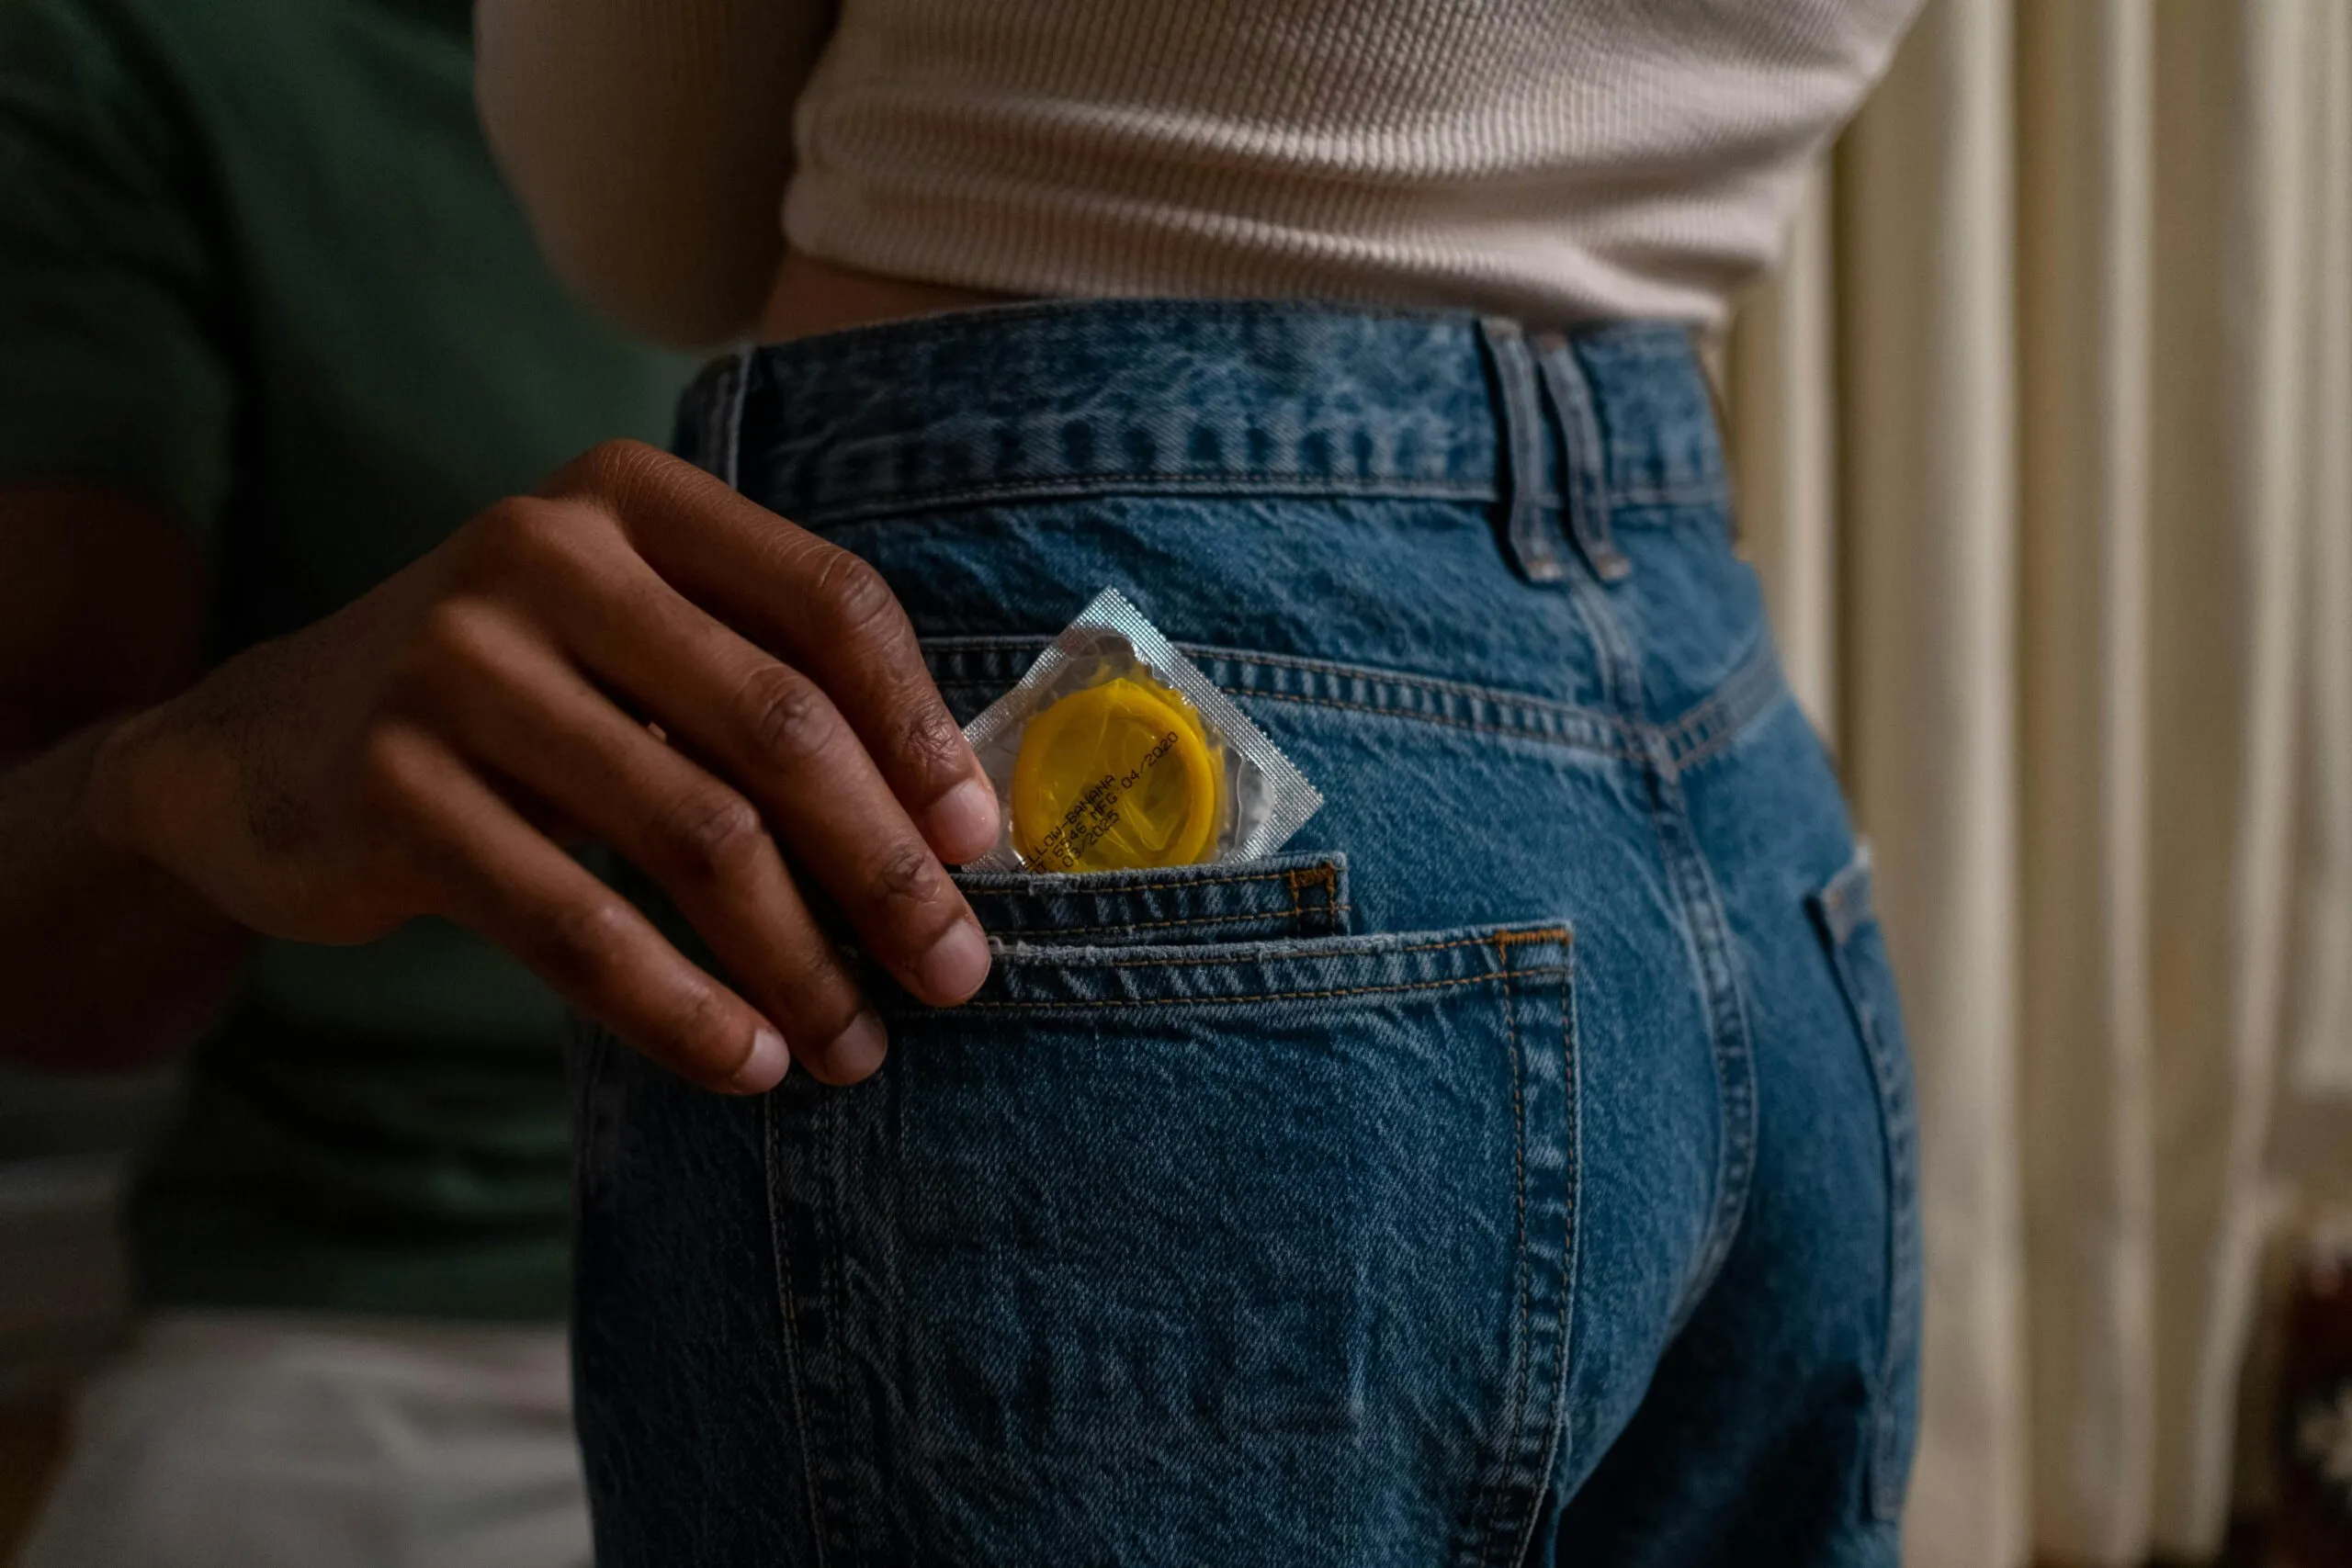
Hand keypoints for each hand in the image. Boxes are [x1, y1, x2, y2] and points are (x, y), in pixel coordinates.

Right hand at [84, 441, 996, 1091]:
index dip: (921, 731)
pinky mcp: (394, 787)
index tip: (978, 845)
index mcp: (632, 501)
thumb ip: (766, 690)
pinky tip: (743, 1062)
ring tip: (854, 1046)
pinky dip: (677, 1007)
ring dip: (799, 961)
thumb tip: (956, 832)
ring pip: (692, 835)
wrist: (256, 751)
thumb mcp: (633, 648)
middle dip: (886, 870)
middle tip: (953, 975)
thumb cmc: (514, 703)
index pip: (829, 603)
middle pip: (779, 727)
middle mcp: (544, 553)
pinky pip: (575, 922)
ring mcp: (457, 664)